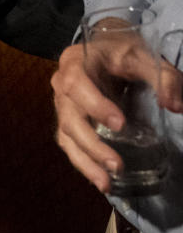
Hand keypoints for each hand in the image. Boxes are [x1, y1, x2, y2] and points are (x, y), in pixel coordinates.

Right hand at [51, 29, 182, 192]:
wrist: (104, 50)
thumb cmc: (121, 52)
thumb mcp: (143, 57)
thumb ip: (162, 77)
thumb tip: (175, 106)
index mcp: (75, 63)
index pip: (77, 84)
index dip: (94, 105)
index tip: (120, 125)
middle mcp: (61, 85)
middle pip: (69, 117)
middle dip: (92, 144)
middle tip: (117, 164)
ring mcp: (62, 105)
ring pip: (67, 135)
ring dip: (86, 160)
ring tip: (107, 183)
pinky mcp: (68, 120)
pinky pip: (69, 144)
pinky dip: (83, 163)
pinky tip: (101, 180)